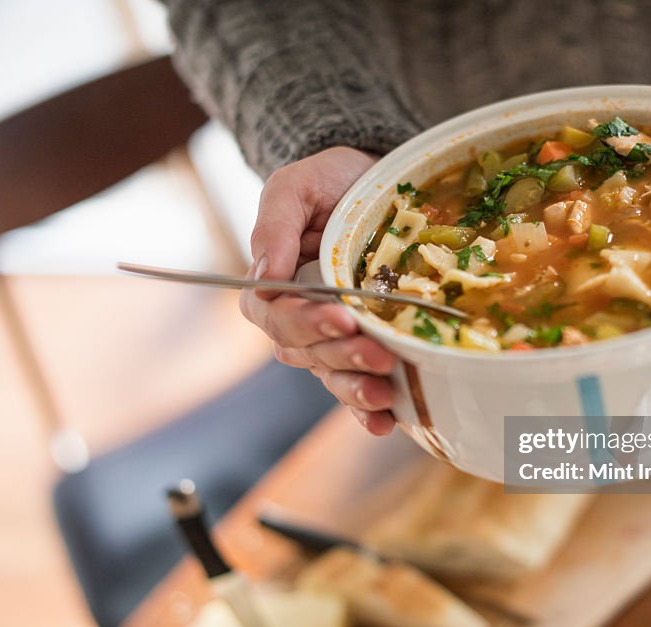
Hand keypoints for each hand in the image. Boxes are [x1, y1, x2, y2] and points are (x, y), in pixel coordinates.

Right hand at [240, 147, 397, 434]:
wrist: (374, 181)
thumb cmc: (330, 180)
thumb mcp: (297, 186)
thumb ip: (276, 225)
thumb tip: (265, 277)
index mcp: (273, 285)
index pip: (279, 316)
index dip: (308, 323)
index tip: (343, 319)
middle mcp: (296, 319)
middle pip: (309, 352)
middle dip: (344, 357)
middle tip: (380, 355)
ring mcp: (329, 337)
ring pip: (332, 374)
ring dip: (356, 389)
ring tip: (386, 393)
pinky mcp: (361, 346)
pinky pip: (355, 384)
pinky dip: (366, 410)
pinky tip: (385, 422)